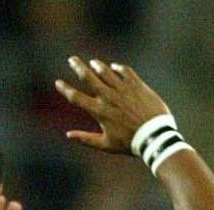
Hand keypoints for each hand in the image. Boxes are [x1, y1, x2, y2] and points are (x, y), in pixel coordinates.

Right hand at [56, 57, 171, 154]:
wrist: (155, 136)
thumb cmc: (129, 143)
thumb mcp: (106, 145)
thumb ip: (86, 138)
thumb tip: (68, 135)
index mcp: (99, 111)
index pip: (76, 97)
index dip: (65, 89)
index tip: (58, 82)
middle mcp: (109, 97)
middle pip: (88, 77)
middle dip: (78, 66)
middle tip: (72, 59)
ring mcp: (123, 89)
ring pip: (106, 71)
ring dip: (97, 65)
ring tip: (93, 62)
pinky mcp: (137, 85)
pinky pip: (125, 71)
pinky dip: (118, 68)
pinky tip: (114, 67)